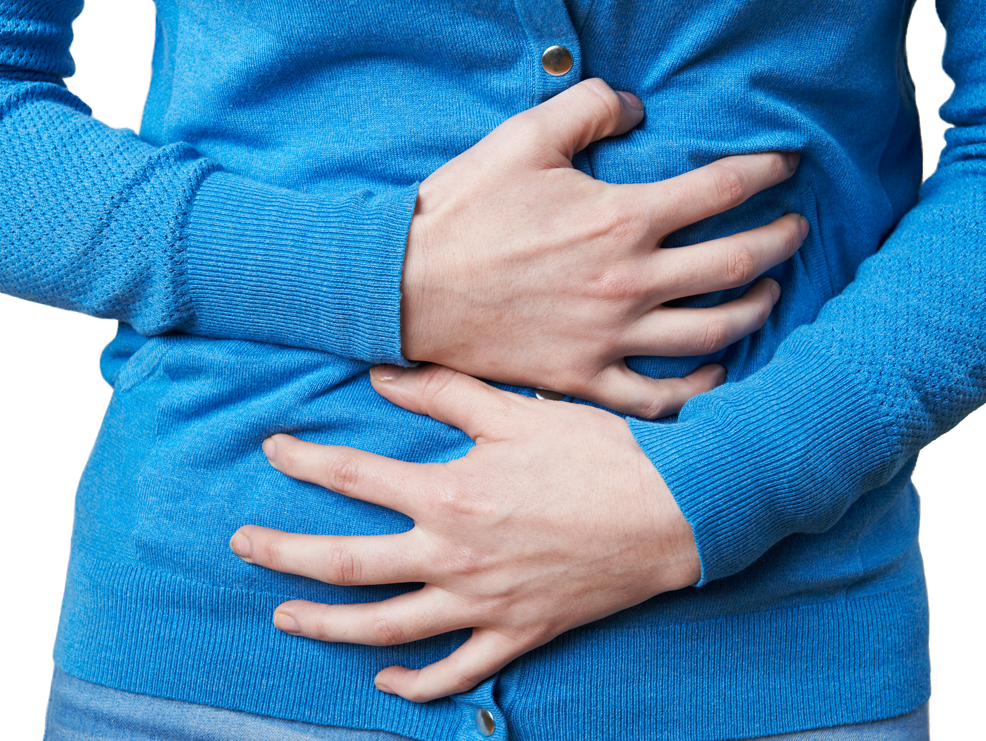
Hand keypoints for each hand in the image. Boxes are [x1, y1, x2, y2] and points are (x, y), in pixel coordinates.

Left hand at [230, 364, 700, 701]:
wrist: (673, 511)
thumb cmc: (599, 454)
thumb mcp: (518, 412)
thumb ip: (445, 394)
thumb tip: (381, 374)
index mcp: (451, 494)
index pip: (355, 476)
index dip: (305, 460)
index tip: (273, 449)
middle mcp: (455, 555)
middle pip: (349, 563)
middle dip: (286, 553)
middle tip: (243, 547)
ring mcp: (484, 603)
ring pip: (388, 625)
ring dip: (329, 624)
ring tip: (287, 616)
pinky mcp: (518, 632)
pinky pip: (457, 669)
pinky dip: (416, 680)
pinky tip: (384, 676)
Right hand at [401, 78, 805, 418]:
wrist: (406, 288)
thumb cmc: (463, 212)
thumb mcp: (523, 138)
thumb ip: (588, 108)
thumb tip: (636, 106)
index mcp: (621, 218)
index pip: (721, 190)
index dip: (765, 172)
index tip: (785, 166)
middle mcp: (629, 282)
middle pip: (735, 263)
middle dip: (781, 242)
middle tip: (797, 231)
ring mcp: (610, 336)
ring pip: (712, 331)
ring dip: (755, 309)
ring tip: (769, 294)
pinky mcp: (583, 377)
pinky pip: (658, 395)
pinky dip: (697, 386)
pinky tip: (715, 370)